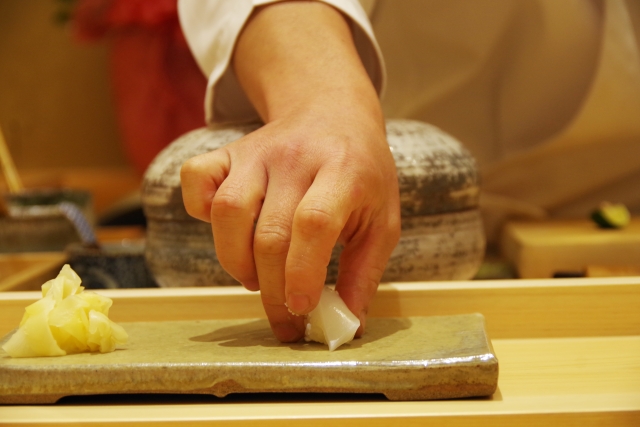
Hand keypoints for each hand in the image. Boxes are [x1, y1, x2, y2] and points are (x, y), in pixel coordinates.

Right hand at [180, 2, 399, 341]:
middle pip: (269, 232)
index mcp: (343, 172)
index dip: (301, 272)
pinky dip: (199, 210)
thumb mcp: (382, 219)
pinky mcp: (228, 151)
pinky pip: (196, 179)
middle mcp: (295, 158)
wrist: (333, 114)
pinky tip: (228, 233)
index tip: (301, 309)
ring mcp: (257, 152)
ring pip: (227, 211)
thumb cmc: (362, 174)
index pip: (313, 223)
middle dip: (272, 290)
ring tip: (257, 279)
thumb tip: (346, 326)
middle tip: (283, 318)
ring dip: (236, 261)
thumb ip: (365, 272)